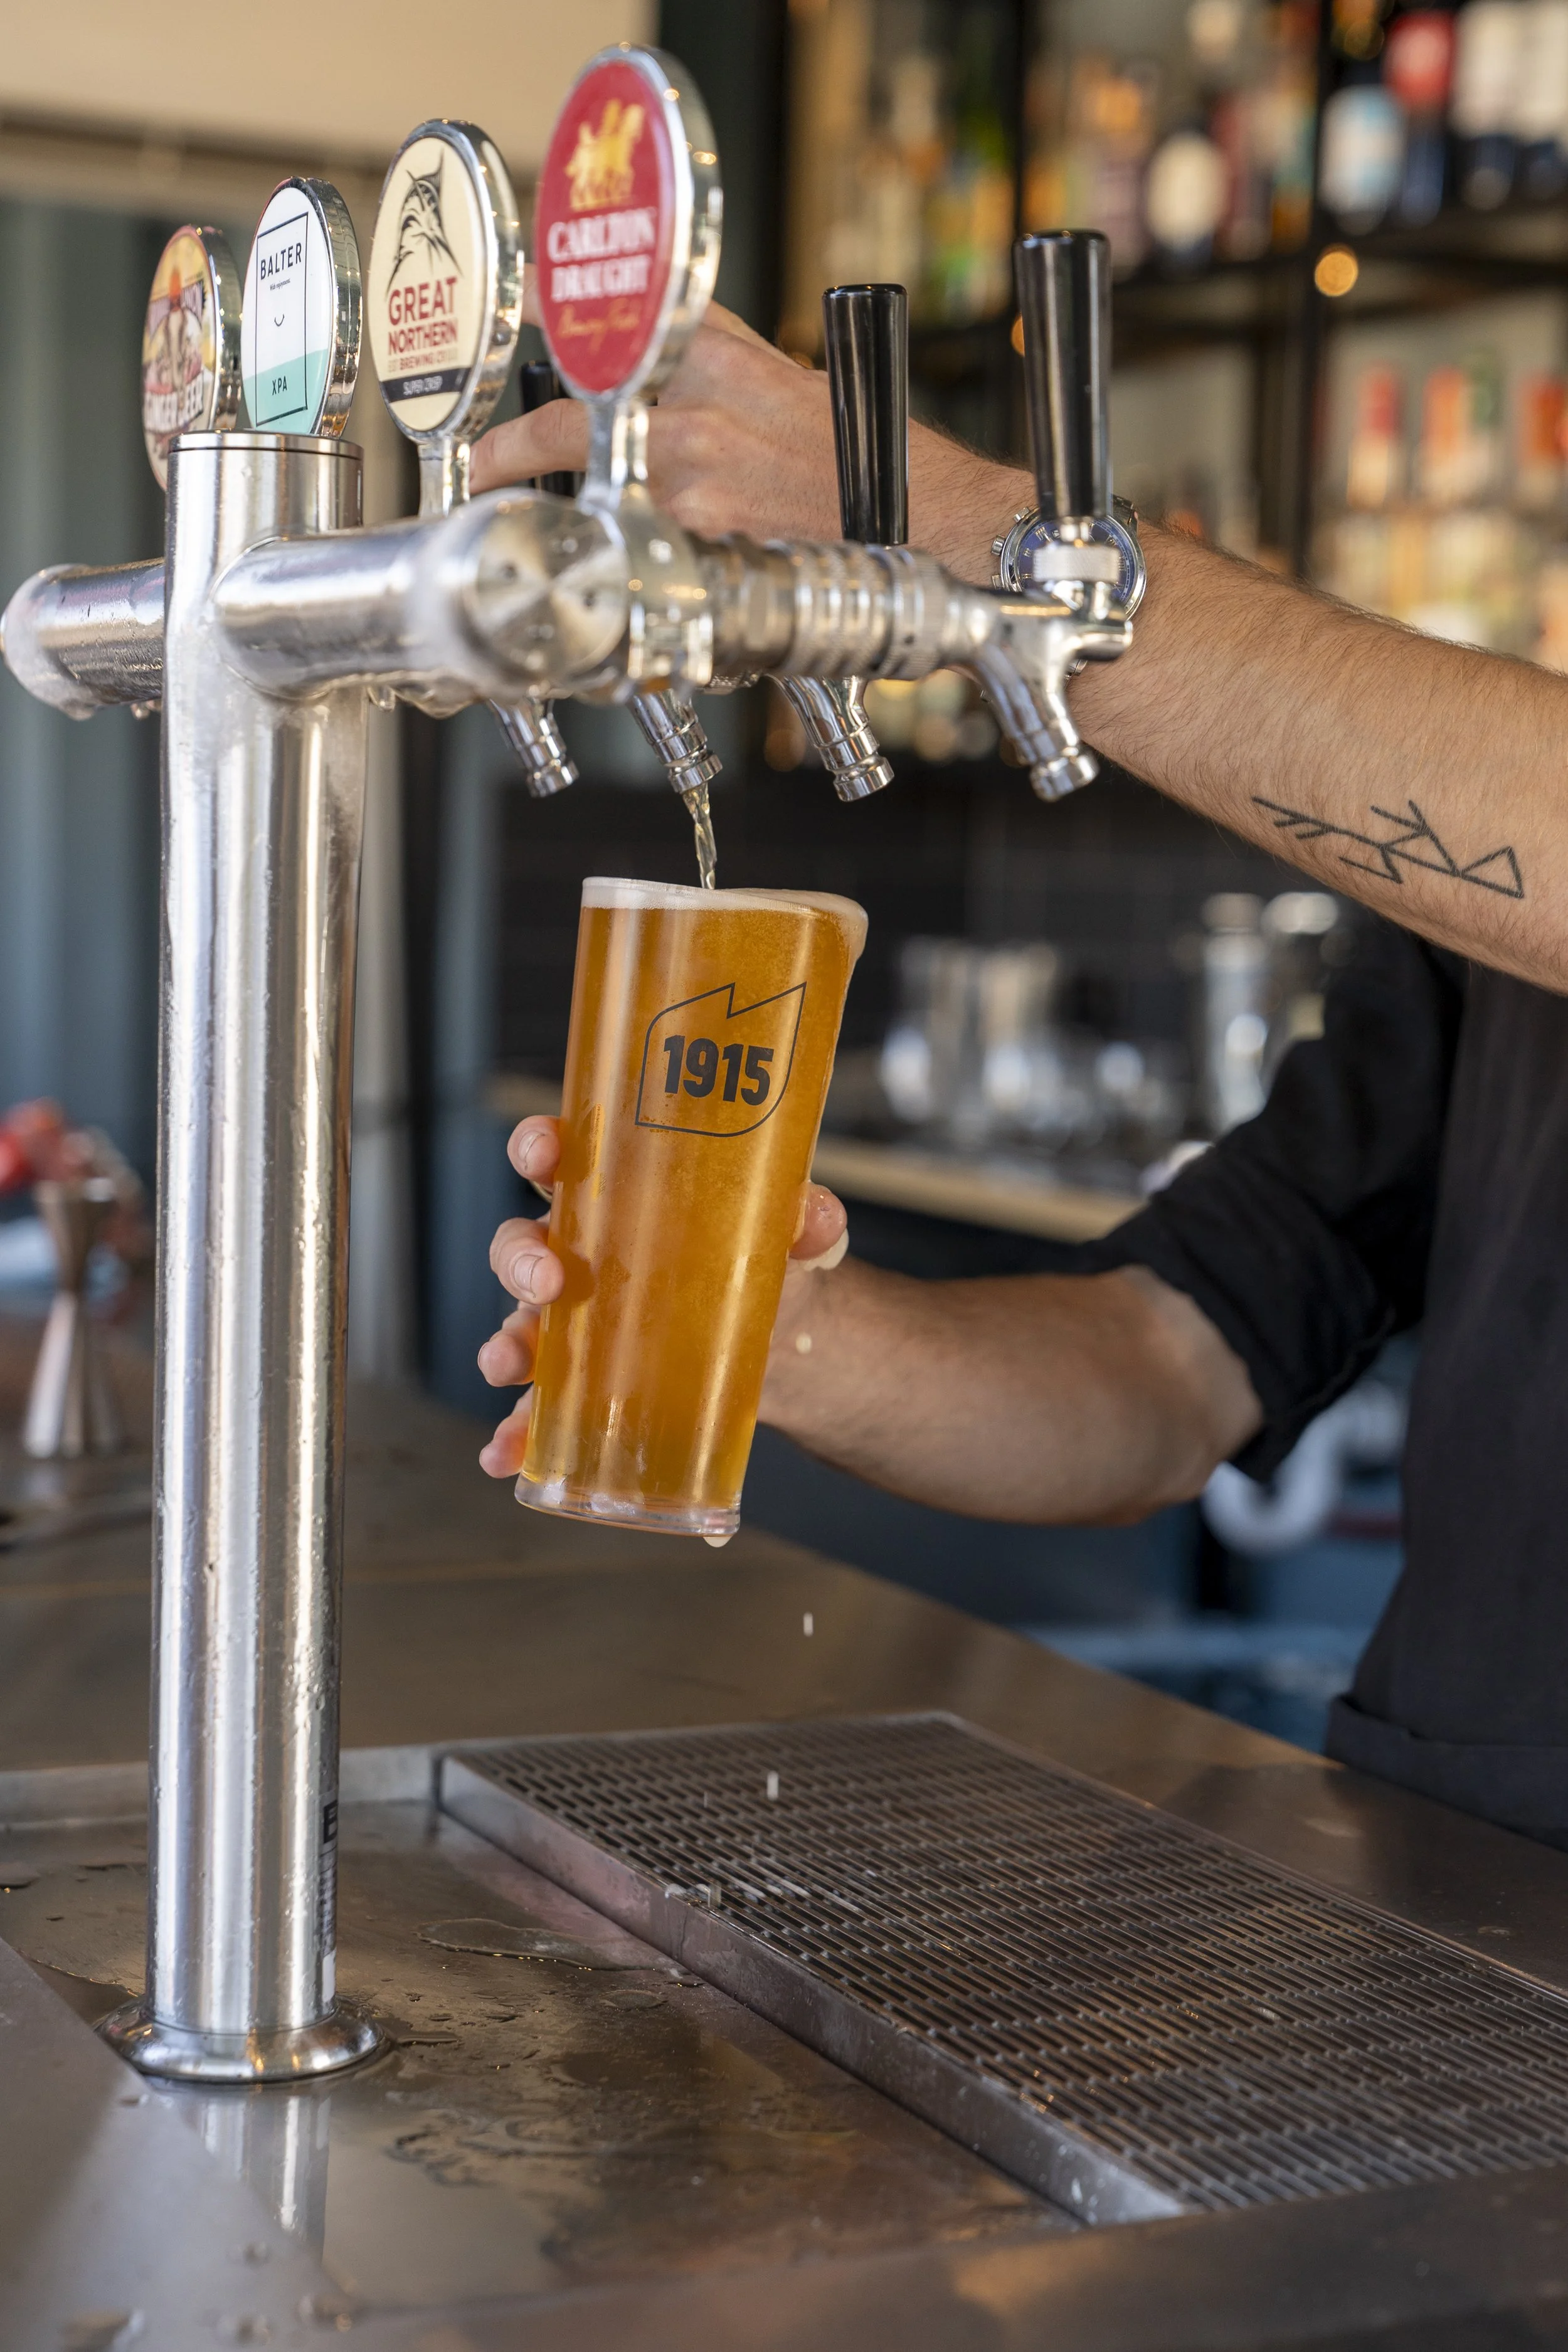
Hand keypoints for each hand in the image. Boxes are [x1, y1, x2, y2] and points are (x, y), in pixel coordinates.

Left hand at [470, 273, 1027, 582]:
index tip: (503, 319)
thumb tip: (659, 366)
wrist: (926, 520)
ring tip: (576, 544)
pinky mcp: (700, 549)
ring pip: (598, 503)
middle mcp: (690, 414)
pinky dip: (640, 577)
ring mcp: (689, 486)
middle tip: (484, 468)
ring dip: (584, 525)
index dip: (540, 314)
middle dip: (509, 452)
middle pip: (563, 424)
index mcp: (715, 359)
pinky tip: (648, 594)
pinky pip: (645, 562)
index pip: (601, 320)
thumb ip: (717, 368)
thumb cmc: (867, 459)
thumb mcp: (787, 382)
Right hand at [478, 1112, 848, 1476]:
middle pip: (521, 1245)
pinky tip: (509, 1453)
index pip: (562, 1158)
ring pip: (520, 1326)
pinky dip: (516, 1431)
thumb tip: (811, 1215)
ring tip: (508, 1368)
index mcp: (618, 1198)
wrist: (785, 1343)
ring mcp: (576, 1324)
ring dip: (505, 1347)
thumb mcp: (788, 1234)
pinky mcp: (586, 1384)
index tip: (544, 1151)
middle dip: (519, 1260)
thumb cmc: (767, 1262)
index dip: (538, 1145)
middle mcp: (581, 1255)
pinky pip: (536, 1408)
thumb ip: (805, 1219)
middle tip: (548, 1281)